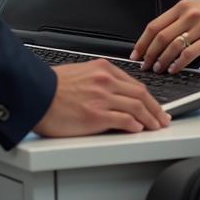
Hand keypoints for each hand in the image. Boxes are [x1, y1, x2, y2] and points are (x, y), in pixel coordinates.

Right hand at [33, 59, 170, 136]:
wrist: (36, 95)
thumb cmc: (52, 88)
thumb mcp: (80, 74)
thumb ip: (99, 81)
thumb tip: (113, 95)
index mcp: (103, 69)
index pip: (134, 83)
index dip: (149, 97)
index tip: (155, 105)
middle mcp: (105, 80)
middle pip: (141, 94)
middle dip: (156, 108)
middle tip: (163, 118)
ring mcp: (102, 98)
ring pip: (137, 107)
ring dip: (151, 119)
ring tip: (156, 127)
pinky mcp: (97, 115)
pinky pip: (124, 120)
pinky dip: (135, 125)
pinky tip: (139, 130)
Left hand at [131, 0, 199, 73]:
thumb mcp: (198, 9)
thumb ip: (181, 20)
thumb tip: (161, 39)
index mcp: (182, 7)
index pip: (154, 25)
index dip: (142, 42)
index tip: (136, 53)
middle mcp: (189, 14)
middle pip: (160, 37)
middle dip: (149, 54)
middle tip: (144, 65)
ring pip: (173, 46)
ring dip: (162, 60)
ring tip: (158, 69)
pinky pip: (190, 53)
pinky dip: (178, 63)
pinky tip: (175, 69)